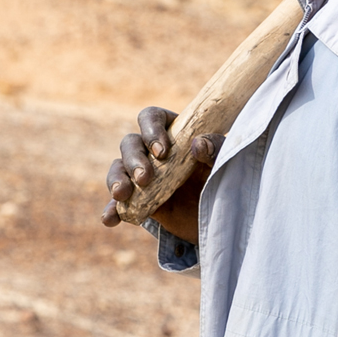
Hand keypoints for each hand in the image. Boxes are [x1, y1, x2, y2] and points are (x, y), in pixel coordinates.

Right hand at [100, 106, 222, 243]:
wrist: (220, 215)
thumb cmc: (224, 178)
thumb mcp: (226, 162)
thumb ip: (218, 148)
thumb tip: (198, 143)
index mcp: (172, 131)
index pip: (151, 117)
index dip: (151, 130)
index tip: (162, 152)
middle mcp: (151, 150)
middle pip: (130, 143)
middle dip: (134, 160)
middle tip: (145, 178)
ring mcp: (141, 175)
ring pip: (118, 168)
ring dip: (116, 179)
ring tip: (122, 195)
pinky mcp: (137, 200)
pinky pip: (118, 203)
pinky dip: (112, 210)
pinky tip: (111, 219)